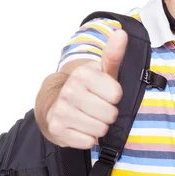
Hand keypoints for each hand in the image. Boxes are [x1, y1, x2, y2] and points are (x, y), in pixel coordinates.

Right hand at [46, 29, 127, 148]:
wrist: (53, 104)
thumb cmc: (86, 88)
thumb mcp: (101, 72)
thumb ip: (113, 55)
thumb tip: (121, 33)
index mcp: (83, 74)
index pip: (116, 95)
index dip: (114, 97)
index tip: (104, 93)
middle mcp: (70, 91)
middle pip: (110, 115)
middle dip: (107, 114)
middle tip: (96, 107)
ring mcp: (61, 110)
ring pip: (100, 130)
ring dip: (98, 126)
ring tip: (89, 117)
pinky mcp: (57, 129)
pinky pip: (88, 142)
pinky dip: (87, 138)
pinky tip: (80, 127)